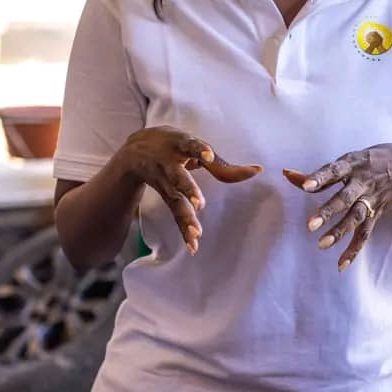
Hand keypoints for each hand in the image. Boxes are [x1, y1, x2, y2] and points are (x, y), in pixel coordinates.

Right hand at [122, 126, 261, 254]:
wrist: (134, 150)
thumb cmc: (174, 144)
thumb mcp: (193, 146)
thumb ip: (222, 163)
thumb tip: (257, 171)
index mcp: (180, 144)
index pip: (191, 145)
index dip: (199, 150)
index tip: (208, 156)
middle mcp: (169, 163)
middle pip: (178, 177)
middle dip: (188, 189)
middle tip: (199, 204)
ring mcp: (164, 181)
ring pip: (175, 200)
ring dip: (185, 217)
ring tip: (197, 234)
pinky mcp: (164, 195)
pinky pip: (174, 213)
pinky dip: (183, 230)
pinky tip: (193, 246)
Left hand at [283, 143, 391, 271]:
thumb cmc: (371, 160)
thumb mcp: (349, 159)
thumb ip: (319, 172)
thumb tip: (286, 174)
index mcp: (353, 164)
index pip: (334, 171)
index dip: (320, 178)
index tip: (306, 186)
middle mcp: (363, 182)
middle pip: (345, 198)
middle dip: (329, 211)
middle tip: (310, 225)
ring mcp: (371, 199)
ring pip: (356, 217)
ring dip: (340, 231)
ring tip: (321, 244)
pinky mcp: (377, 213)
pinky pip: (365, 233)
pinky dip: (354, 249)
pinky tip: (340, 264)